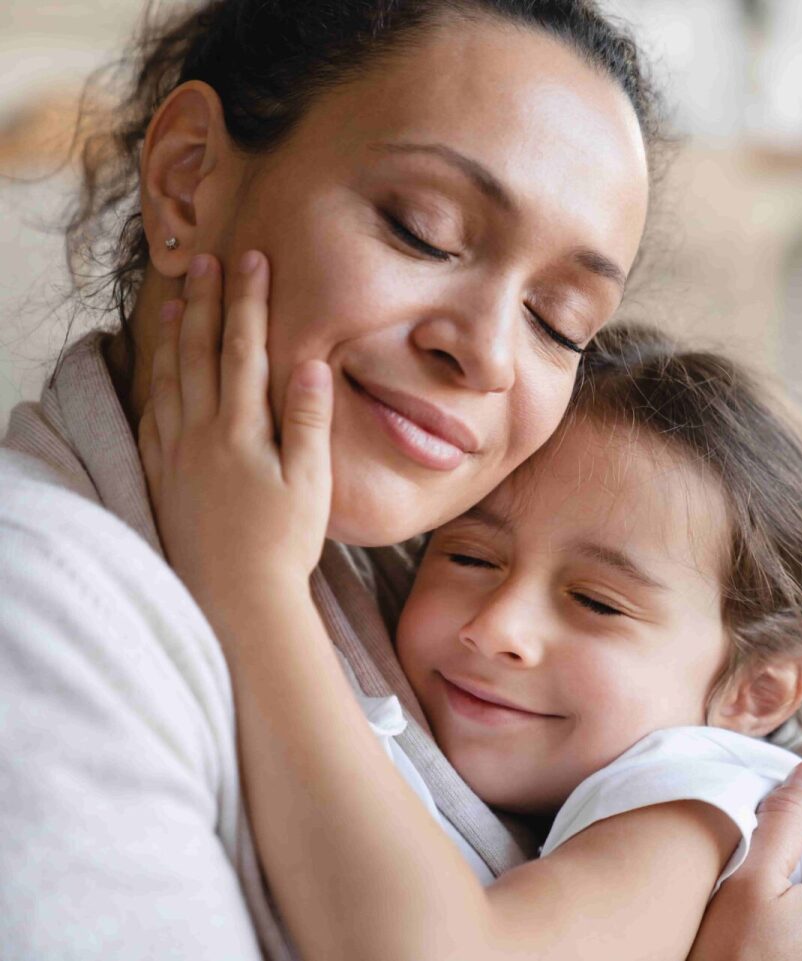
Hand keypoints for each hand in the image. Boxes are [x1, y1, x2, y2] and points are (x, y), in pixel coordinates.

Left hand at [138, 251, 333, 623]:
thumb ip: (309, 420)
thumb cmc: (283, 543)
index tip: (252, 261)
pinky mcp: (162, 474)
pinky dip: (155, 380)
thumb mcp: (311, 482)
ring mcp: (176, 452)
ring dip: (176, 333)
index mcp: (241, 429)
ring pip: (170, 376)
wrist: (235, 596)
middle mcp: (201, 433)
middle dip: (208, 301)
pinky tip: (158, 369)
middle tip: (207, 260)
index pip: (245, 348)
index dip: (249, 301)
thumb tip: (312, 364)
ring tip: (180, 299)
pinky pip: (153, 413)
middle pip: (201, 351)